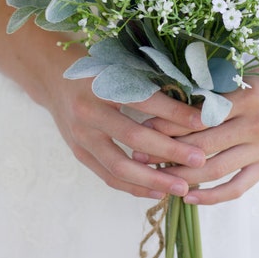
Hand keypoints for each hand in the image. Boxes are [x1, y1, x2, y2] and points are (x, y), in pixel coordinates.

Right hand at [44, 77, 208, 199]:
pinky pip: (108, 176)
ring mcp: (81, 135)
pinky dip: (134, 187)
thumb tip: (194, 99)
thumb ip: (150, 81)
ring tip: (182, 187)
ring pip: (119, 165)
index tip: (204, 121)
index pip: (144, 100)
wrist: (54, 79)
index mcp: (103, 83)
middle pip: (134, 136)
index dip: (175, 111)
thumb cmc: (98, 69)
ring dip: (153, 179)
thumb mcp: (121, 66)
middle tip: (199, 159)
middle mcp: (89, 111)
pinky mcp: (80, 153)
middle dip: (170, 150)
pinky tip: (158, 191)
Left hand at [135, 72, 258, 204]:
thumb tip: (163, 101)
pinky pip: (236, 188)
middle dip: (167, 152)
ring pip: (215, 169)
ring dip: (183, 176)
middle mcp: (256, 125)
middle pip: (203, 145)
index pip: (200, 116)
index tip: (143, 128)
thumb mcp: (237, 78)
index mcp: (246, 98)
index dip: (169, 124)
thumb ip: (208, 90)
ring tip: (158, 176)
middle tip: (140, 155)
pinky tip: (188, 197)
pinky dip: (211, 197)